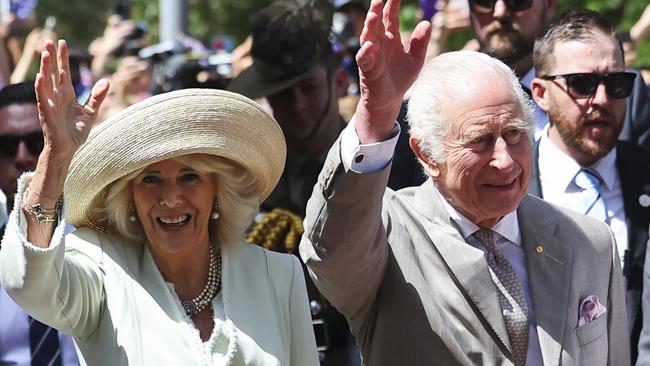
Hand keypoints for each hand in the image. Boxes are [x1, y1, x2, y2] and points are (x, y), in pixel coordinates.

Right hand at [35, 40, 108, 157]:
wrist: (68, 149)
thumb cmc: (76, 131)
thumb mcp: (91, 112)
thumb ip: (98, 97)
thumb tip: (107, 81)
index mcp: (67, 94)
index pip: (64, 71)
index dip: (62, 57)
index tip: (62, 42)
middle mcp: (57, 95)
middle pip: (53, 72)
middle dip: (51, 56)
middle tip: (49, 40)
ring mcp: (50, 103)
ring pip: (46, 81)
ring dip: (44, 67)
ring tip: (44, 53)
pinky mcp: (46, 112)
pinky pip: (42, 98)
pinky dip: (41, 87)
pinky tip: (40, 77)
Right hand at [354, 0, 430, 142]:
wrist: (390, 100)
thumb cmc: (400, 78)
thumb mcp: (415, 59)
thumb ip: (420, 42)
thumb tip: (427, 23)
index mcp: (390, 39)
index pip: (390, 17)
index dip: (392, 5)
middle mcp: (379, 44)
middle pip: (377, 23)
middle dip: (377, 10)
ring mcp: (372, 56)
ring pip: (368, 38)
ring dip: (369, 27)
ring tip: (373, 15)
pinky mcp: (368, 70)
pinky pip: (364, 59)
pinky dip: (365, 52)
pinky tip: (370, 45)